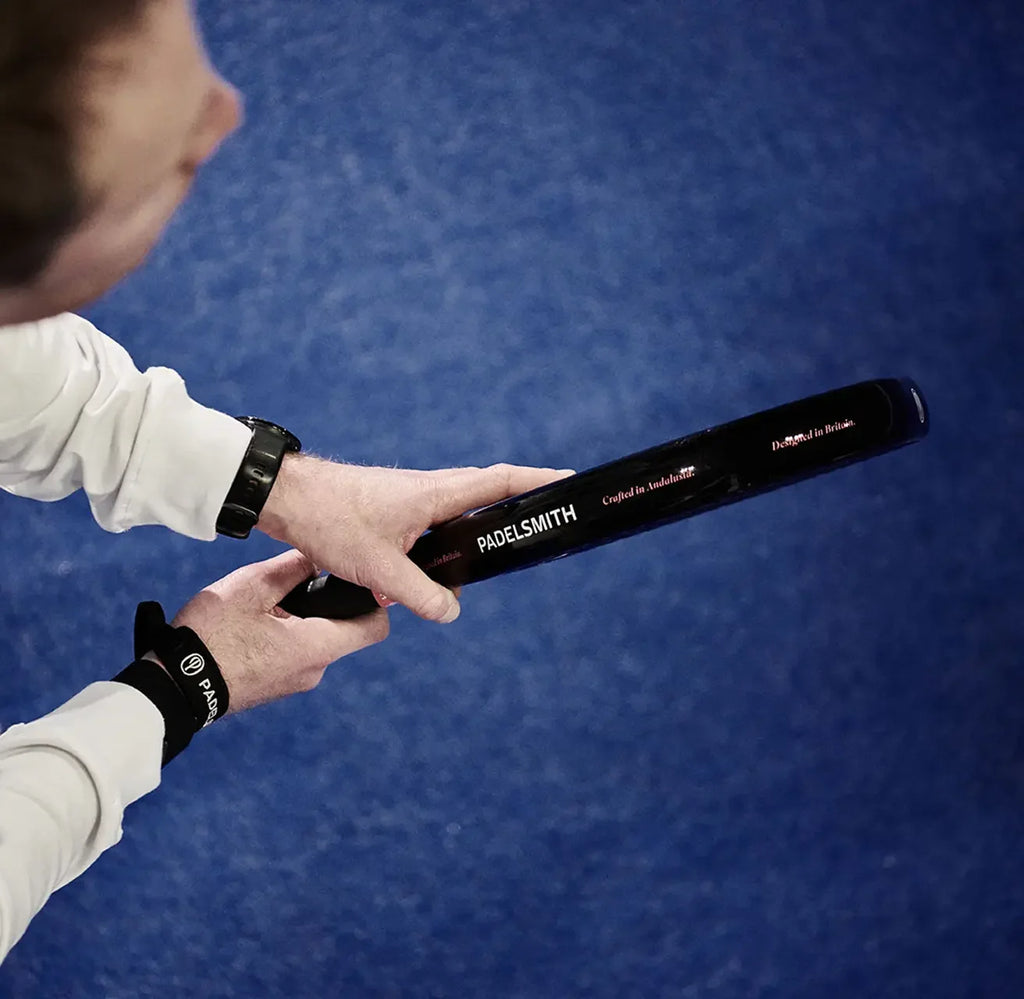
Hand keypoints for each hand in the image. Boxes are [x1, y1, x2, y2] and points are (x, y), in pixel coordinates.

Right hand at [169, 549, 388, 713]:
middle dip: (329, 606)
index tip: (354, 581)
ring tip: (268, 604)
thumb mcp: (250, 587)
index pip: (375, 627)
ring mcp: (295, 683)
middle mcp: (314, 671)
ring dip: (303, 621)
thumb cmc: (209, 637)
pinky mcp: (276, 686)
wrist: (173, 688)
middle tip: (298, 584)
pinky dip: (287, 636)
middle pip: (346, 632)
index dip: (373, 601)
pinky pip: (296, 655)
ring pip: (318, 642)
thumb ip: (292, 568)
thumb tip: (319, 555)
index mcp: (316, 647)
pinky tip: (257, 623)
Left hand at [256, 456, 572, 623]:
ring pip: (452, 519)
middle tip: (529, 529)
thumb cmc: (331, 519)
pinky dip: (429, 552)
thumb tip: (450, 611)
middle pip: (485, 495)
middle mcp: (429, 489)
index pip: (500, 481)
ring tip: (450, 576)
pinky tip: (407, 581)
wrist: (287, 498)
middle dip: (507, 513)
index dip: (538, 480)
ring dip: (459, 545)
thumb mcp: (379, 567)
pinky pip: (427, 529)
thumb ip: (420, 593)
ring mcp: (411, 498)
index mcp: (436, 494)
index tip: (569, 480)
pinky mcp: (393, 509)